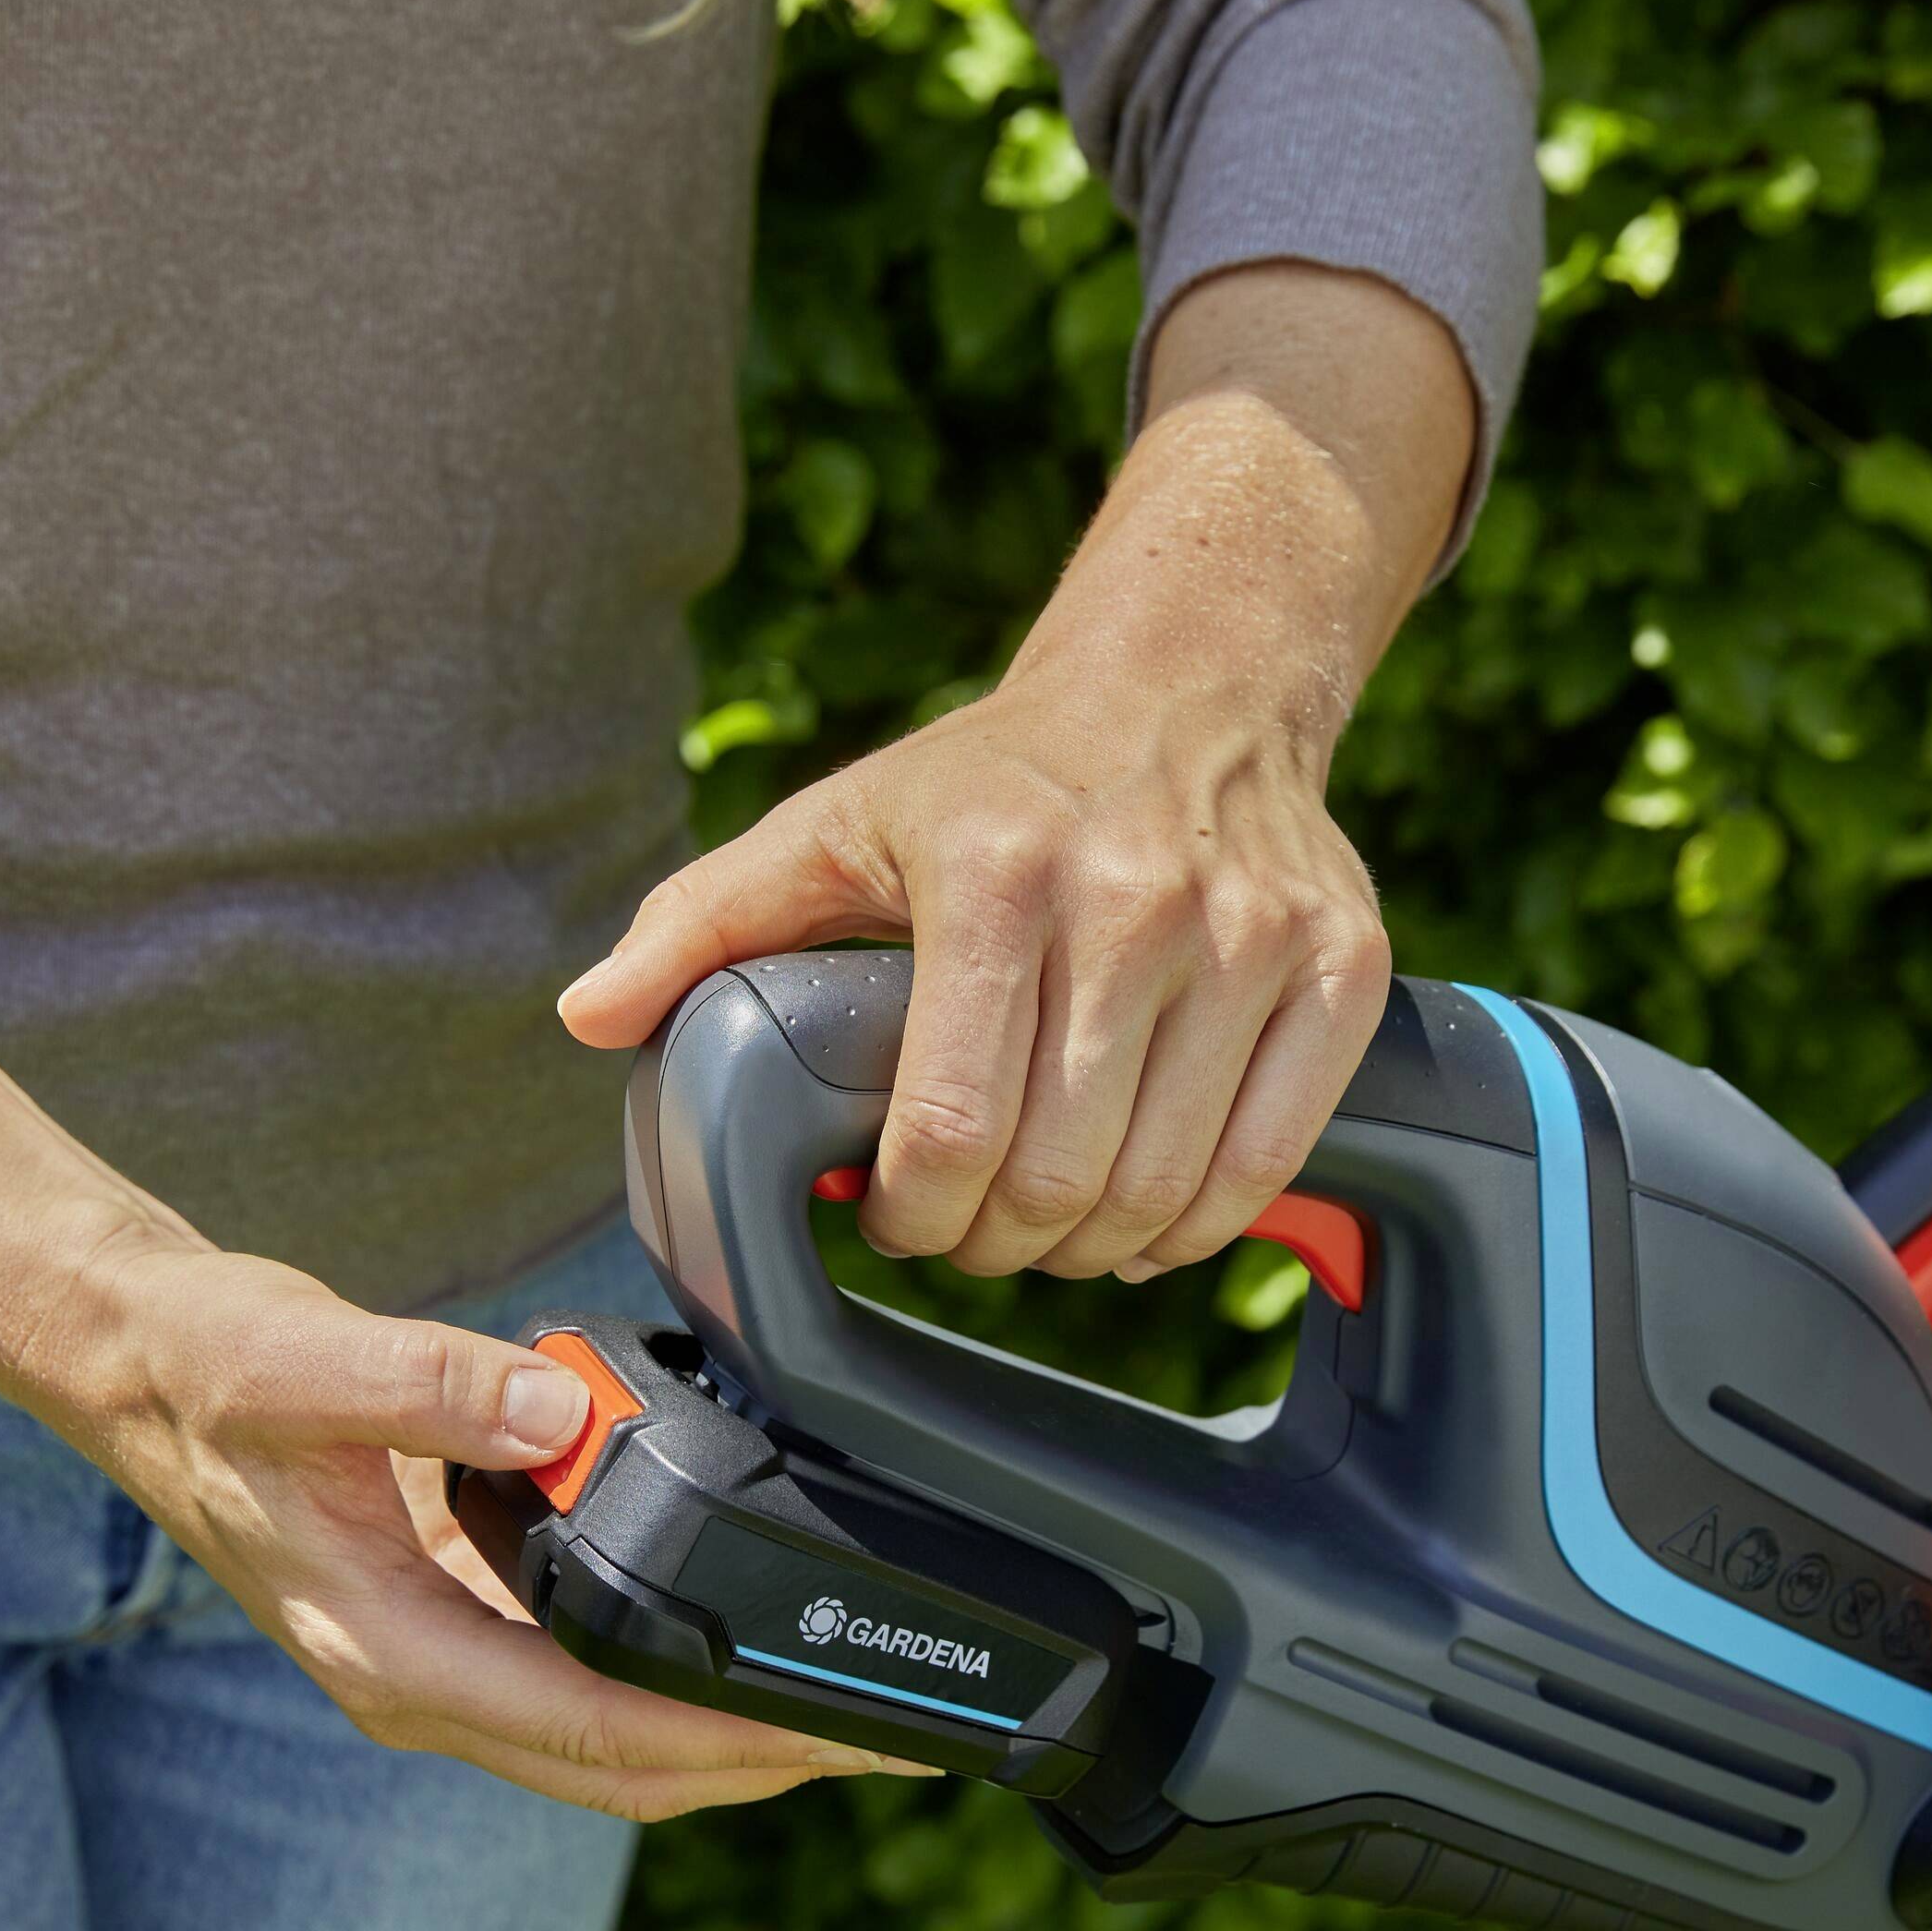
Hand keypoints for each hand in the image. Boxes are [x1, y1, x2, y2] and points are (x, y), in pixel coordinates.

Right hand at [62, 1237, 919, 1817]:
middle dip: (763, 1764)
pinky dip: (678, 1672)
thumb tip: (556, 1408)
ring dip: (731, 1733)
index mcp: (393, 1654)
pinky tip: (745, 1630)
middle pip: (626, 1769)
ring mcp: (446, 1657)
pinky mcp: (463, 1615)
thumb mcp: (298, 1363)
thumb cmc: (208, 1369)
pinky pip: (593, 1677)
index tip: (839, 1734)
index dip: (728, 1743)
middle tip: (899, 1741)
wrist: (143, 1360)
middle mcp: (426, 1681)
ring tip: (855, 1703)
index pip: (593, 1735)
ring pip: (615, 1738)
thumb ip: (426, 1382)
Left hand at [565, 670, 1389, 1281]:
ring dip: (1093, 1247)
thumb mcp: (839, 825)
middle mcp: (1136, 901)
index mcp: (995, 876)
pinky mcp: (1346, 966)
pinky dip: (1202, 1222)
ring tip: (1050, 1223)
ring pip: (1165, 1187)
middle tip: (974, 1229)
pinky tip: (1148, 1212)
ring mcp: (1254, 937)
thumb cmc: (997, 781)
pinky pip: (1273, 1161)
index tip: (901, 1218)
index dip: (916, 1217)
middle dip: (999, 1242)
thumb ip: (705, 922)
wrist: (1194, 684)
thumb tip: (586, 1017)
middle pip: (1058, 1178)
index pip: (949, 1130)